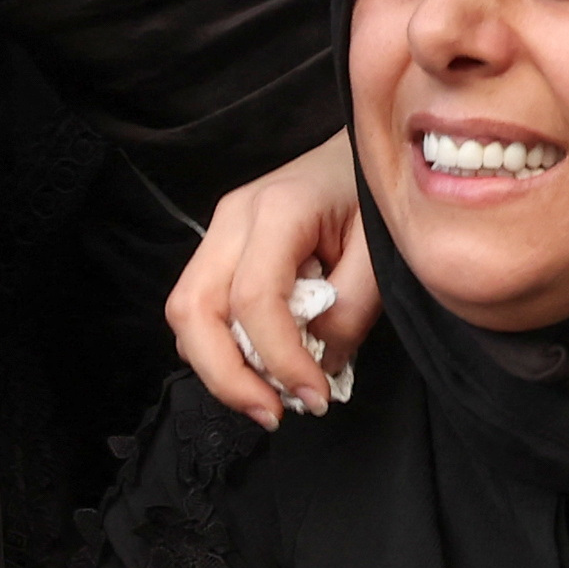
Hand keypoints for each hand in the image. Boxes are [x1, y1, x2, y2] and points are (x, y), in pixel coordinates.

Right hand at [170, 134, 374, 427]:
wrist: (364, 154)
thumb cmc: (378, 197)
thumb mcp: (382, 254)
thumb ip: (350, 313)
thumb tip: (317, 368)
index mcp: (279, 208)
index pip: (255, 298)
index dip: (279, 359)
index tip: (316, 397)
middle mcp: (234, 216)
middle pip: (193, 308)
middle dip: (225, 375)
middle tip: (273, 413)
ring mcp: (221, 230)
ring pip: (187, 312)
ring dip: (219, 366)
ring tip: (270, 397)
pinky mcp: (222, 248)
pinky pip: (203, 308)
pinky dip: (223, 348)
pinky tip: (263, 367)